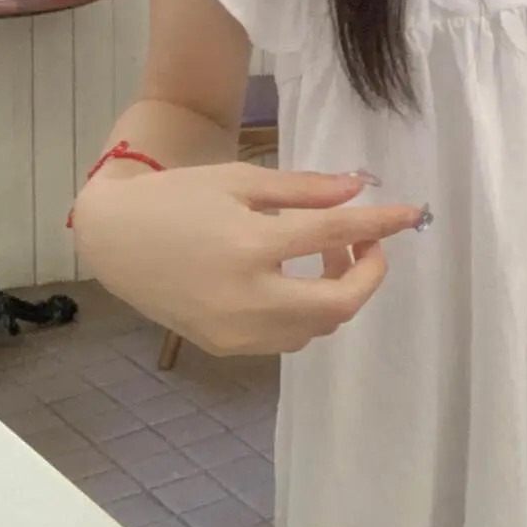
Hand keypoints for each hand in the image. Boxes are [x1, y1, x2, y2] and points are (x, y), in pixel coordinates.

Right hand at [72, 161, 427, 356]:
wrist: (114, 240)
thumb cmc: (177, 198)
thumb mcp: (240, 179)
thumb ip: (303, 190)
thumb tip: (358, 189)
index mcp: (250, 245)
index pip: (334, 233)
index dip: (380, 224)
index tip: (412, 214)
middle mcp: (245, 298)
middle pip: (338, 304)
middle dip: (369, 273)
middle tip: (368, 239)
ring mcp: (235, 331)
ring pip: (316, 327)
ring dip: (338, 292)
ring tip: (325, 248)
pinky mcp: (225, 347)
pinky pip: (287, 337)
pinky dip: (307, 310)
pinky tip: (298, 277)